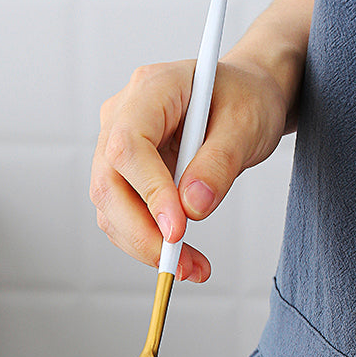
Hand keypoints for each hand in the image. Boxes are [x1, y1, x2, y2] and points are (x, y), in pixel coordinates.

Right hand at [90, 57, 289, 281]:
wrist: (244, 100)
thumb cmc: (246, 99)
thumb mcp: (247, 124)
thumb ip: (219, 163)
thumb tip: (192, 208)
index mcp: (151, 89)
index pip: (128, 145)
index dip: (149, 192)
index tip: (177, 231)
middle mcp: (122, 115)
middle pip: (108, 183)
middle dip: (142, 233)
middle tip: (181, 265)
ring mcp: (117, 146)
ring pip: (111, 208)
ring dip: (146, 246)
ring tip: (193, 267)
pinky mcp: (126, 175)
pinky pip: (124, 216)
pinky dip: (150, 243)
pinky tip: (183, 258)